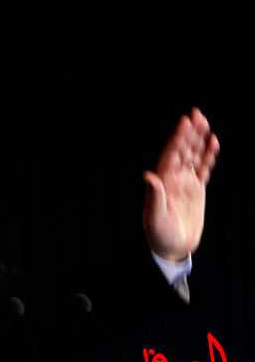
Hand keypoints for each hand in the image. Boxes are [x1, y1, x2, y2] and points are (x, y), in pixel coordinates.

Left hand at [143, 108, 219, 260]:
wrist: (172, 247)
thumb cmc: (159, 234)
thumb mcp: (155, 217)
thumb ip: (155, 196)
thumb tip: (149, 176)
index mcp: (162, 182)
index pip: (171, 154)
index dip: (178, 138)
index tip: (185, 122)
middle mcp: (172, 178)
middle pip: (182, 150)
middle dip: (189, 133)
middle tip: (197, 114)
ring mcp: (185, 183)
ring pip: (193, 156)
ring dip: (198, 140)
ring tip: (205, 123)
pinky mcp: (196, 190)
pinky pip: (203, 169)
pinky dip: (207, 156)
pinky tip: (213, 143)